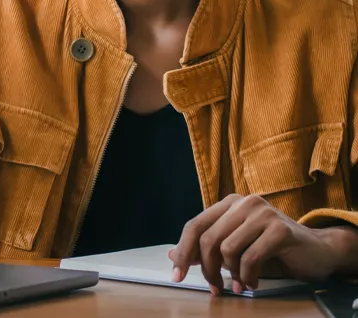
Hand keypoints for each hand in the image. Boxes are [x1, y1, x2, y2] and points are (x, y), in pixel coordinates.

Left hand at [168, 194, 357, 295]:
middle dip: (207, 269)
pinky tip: (253, 283)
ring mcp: (262, 212)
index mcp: (228, 204)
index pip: (195, 225)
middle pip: (208, 238)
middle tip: (215, 289)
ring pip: (227, 248)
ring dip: (231, 275)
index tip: (176, 276)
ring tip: (240, 285)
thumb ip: (206, 249)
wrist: (317, 249)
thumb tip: (173, 255)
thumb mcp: (236, 247)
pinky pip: (251, 258)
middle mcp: (243, 202)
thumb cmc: (272, 248)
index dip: (183, 251)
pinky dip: (248, 276)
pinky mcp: (279, 228)